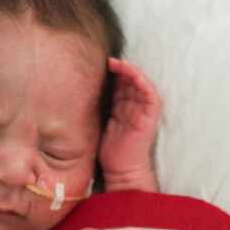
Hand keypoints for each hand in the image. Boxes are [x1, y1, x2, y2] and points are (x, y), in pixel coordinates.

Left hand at [99, 58, 162, 191]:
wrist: (121, 170)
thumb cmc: (110, 151)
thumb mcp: (100, 124)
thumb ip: (98, 109)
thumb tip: (79, 94)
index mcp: (122, 107)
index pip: (118, 85)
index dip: (111, 74)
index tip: (97, 65)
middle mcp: (134, 106)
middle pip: (129, 81)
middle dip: (119, 69)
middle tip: (106, 60)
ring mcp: (143, 110)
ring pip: (140, 83)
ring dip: (130, 71)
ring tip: (116, 63)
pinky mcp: (150, 116)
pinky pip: (150, 94)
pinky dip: (143, 82)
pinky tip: (132, 74)